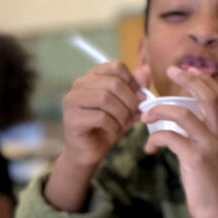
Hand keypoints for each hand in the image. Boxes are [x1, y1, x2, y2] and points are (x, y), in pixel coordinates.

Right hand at [47, 62, 144, 211]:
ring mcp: (72, 100)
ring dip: (122, 114)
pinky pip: (100, 117)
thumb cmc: (109, 126)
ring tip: (123, 123)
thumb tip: (146, 71)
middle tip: (134, 114)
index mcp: (93, 76)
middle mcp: (79, 84)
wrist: (90, 151)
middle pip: (113, 83)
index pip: (117, 67)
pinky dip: (113, 125)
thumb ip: (137, 89)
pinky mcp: (71, 118)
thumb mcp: (128, 106)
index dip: (133, 83)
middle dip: (130, 101)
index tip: (139, 98)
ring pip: (105, 98)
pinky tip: (113, 130)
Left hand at [142, 66, 217, 217]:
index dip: (203, 80)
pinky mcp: (196, 159)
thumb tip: (172, 116)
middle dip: (189, 80)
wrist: (217, 207)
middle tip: (169, 72)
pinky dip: (156, 137)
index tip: (185, 70)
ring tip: (145, 115)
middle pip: (208, 97)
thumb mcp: (204, 150)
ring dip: (161, 110)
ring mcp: (209, 146)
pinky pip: (172, 138)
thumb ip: (195, 132)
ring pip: (185, 114)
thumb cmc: (206, 179)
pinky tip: (150, 147)